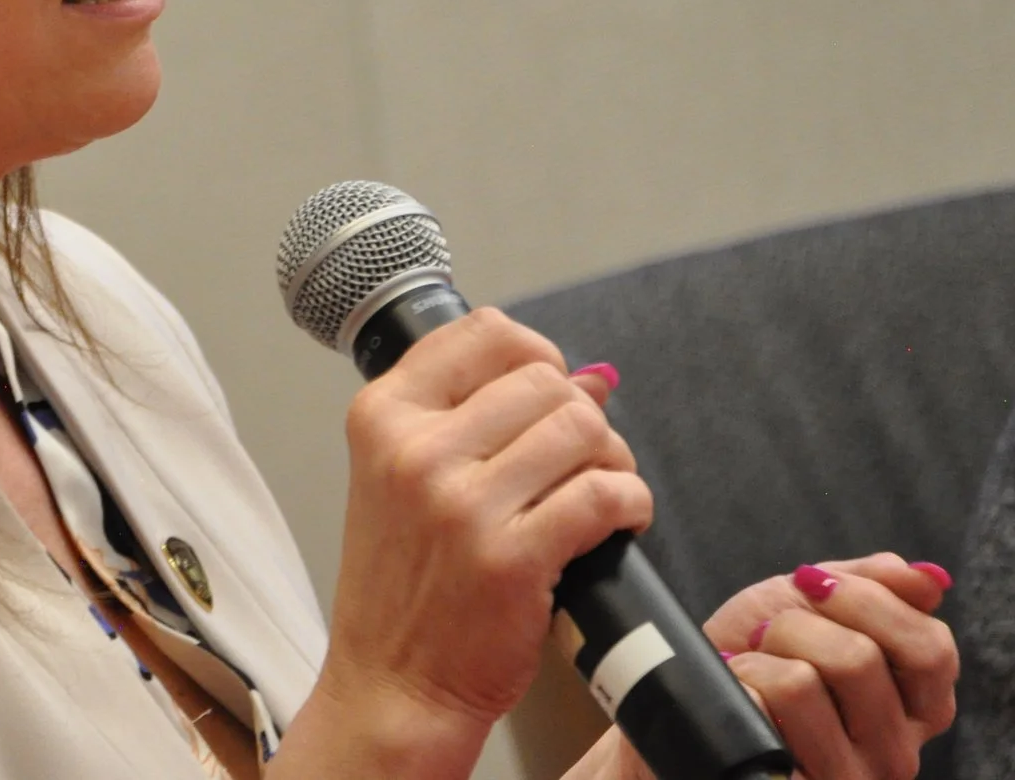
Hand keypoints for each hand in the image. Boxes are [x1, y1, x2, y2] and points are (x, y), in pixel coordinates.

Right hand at [292, 309, 650, 770]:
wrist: (393, 682)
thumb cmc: (404, 583)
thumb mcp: (404, 477)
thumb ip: (480, 416)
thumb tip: (592, 376)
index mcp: (382, 416)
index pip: (484, 332)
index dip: (537, 355)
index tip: (550, 389)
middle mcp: (415, 450)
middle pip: (545, 380)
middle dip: (582, 416)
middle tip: (580, 460)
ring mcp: (461, 504)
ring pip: (583, 428)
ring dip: (612, 458)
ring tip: (599, 492)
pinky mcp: (511, 557)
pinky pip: (604, 495)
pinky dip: (631, 503)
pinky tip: (619, 521)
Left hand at [601, 554, 956, 779]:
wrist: (692, 700)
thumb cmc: (758, 651)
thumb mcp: (813, 603)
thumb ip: (873, 584)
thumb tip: (931, 577)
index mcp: (917, 708)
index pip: (931, 650)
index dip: (868, 601)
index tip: (814, 583)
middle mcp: (894, 753)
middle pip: (860, 660)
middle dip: (798, 624)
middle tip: (772, 633)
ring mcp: (844, 778)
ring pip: (802, 684)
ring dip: (760, 658)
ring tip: (752, 668)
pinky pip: (754, 716)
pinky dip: (734, 686)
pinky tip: (735, 695)